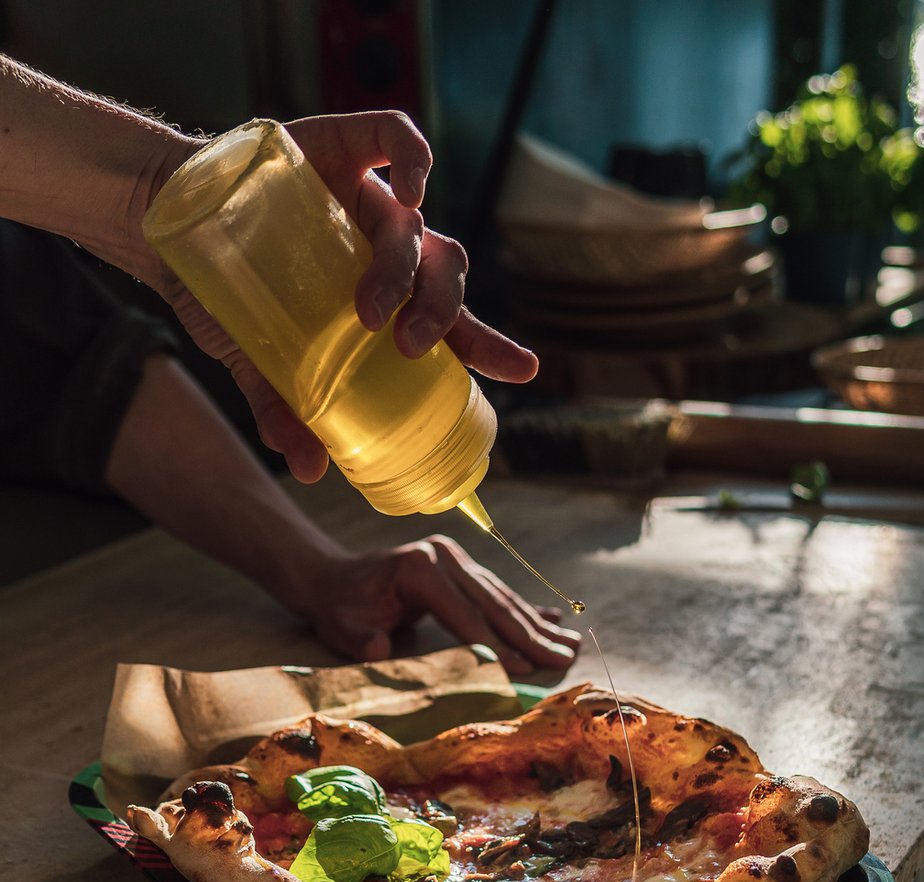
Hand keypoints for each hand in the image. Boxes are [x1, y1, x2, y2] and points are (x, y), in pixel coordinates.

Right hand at [141, 112, 537, 481]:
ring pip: (419, 225)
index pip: (454, 324)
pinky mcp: (343, 142)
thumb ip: (284, 405)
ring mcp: (367, 194)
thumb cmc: (225, 293)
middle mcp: (385, 245)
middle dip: (441, 313)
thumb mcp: (255, 357)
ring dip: (404, 271)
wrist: (167, 220)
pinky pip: (396, 137)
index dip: (491, 344)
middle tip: (409, 347)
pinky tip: (415, 189)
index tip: (525, 370)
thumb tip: (309, 471)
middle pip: (445, 273)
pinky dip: (415, 156)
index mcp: (383, 297)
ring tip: (370, 311)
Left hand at [297, 535, 580, 676]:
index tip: (526, 668)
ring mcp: (456, 559)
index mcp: (420, 568)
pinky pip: (499, 593)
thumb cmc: (341, 608)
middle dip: (530, 635)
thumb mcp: (343, 628)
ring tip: (570, 646)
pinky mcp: (462, 567)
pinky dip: (527, 611)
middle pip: (494, 602)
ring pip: (503, 597)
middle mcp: (445, 557)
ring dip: (537, 625)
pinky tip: (556, 621)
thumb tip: (380, 649)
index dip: (496, 643)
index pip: (465, 613)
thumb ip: (362, 641)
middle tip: (564, 659)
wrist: (334, 578)